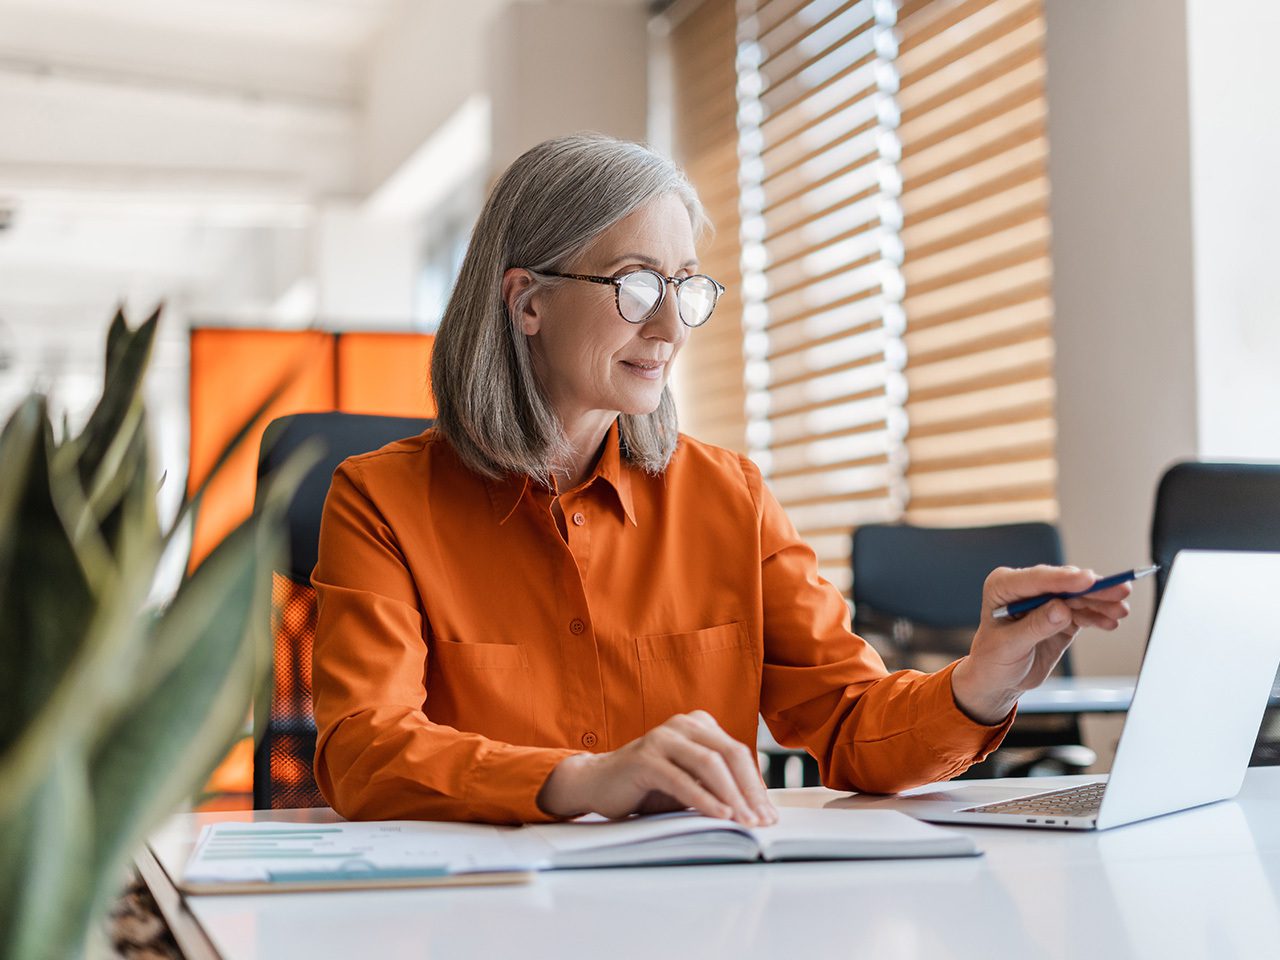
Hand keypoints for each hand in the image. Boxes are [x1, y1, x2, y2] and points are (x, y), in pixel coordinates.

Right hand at [536, 711, 778, 825]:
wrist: (597, 782)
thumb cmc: (647, 786)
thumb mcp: (688, 782)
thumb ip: (715, 784)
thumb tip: (756, 809)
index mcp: (698, 725)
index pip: (737, 754)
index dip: (756, 785)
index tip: (769, 815)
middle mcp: (682, 725)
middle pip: (730, 754)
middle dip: (750, 790)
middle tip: (762, 820)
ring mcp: (662, 738)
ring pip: (709, 764)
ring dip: (732, 796)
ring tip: (745, 821)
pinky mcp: (645, 758)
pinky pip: (682, 779)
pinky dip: (704, 799)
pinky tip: (720, 815)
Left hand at [951, 565, 1132, 724]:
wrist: (998, 678)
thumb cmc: (993, 659)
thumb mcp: (1009, 646)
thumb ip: (1035, 626)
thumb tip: (1061, 609)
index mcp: (1003, 587)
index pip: (1037, 579)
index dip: (1063, 578)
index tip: (1088, 579)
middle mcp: (1025, 588)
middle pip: (1064, 583)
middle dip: (1092, 588)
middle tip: (1120, 591)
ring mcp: (1045, 601)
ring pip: (1078, 596)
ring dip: (1101, 602)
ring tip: (1121, 611)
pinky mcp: (1061, 616)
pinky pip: (1082, 612)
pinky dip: (1097, 616)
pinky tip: (1110, 622)